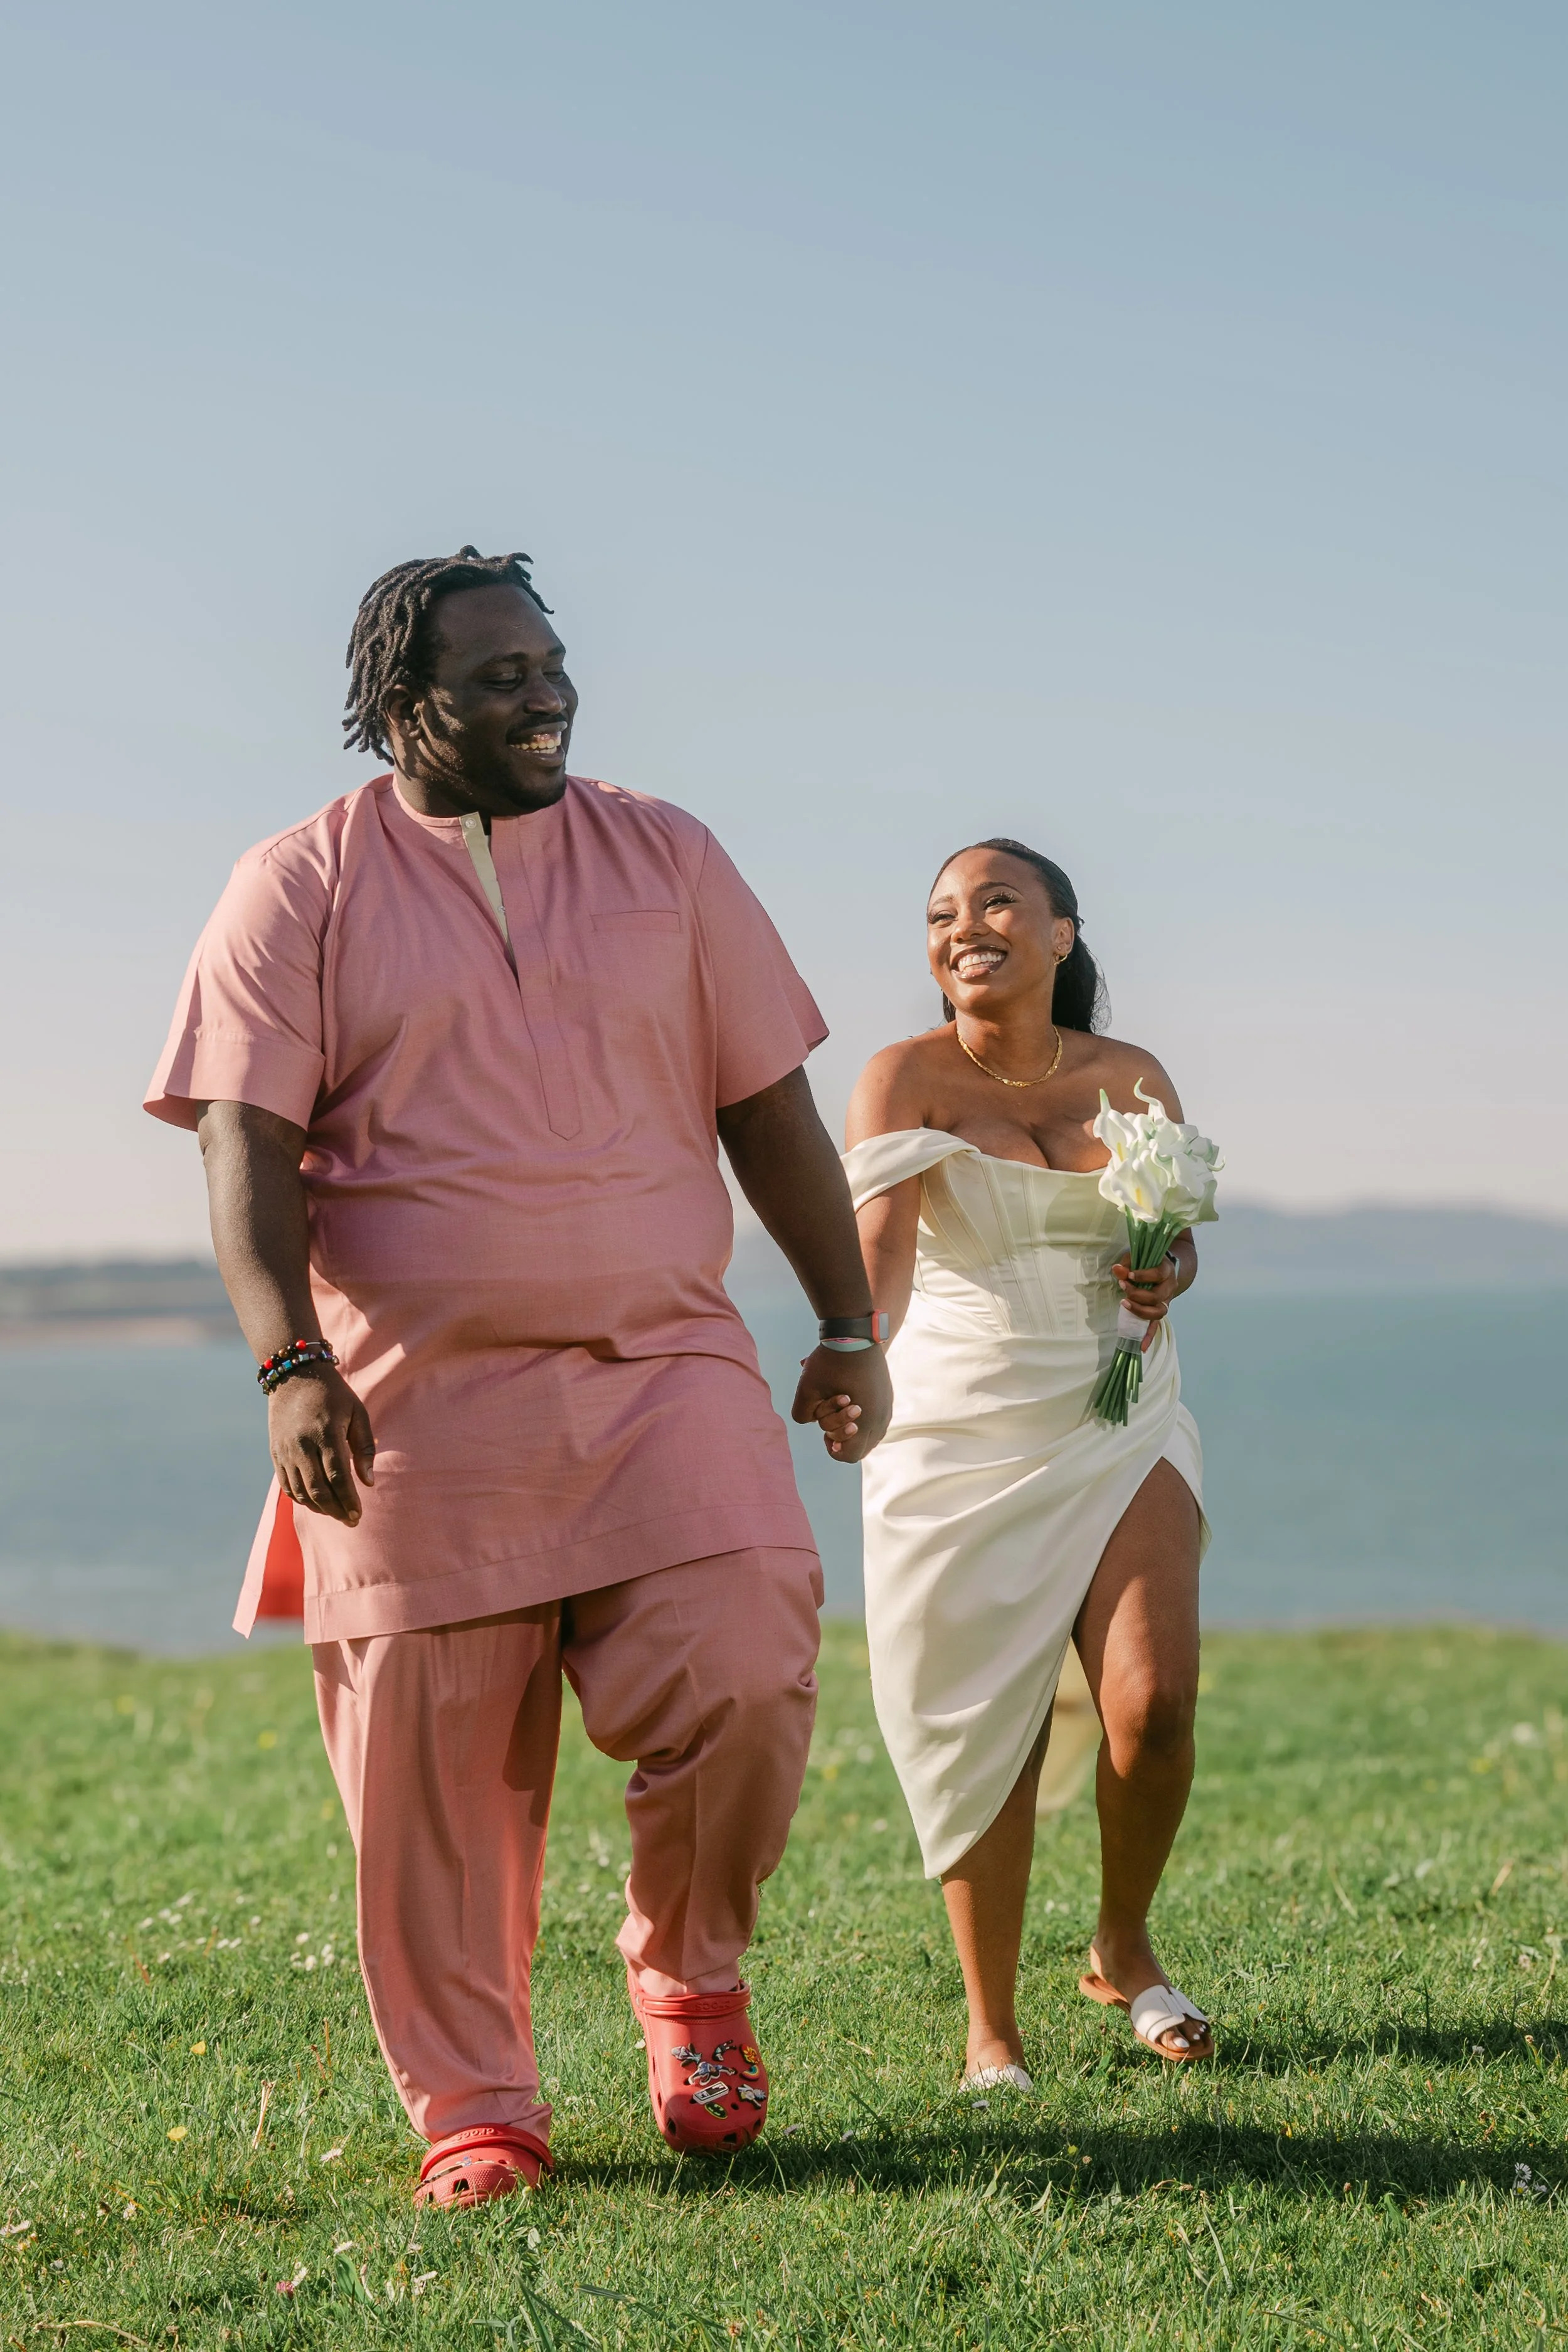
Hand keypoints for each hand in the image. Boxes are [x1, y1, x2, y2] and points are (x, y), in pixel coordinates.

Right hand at [268, 1366, 376, 1524]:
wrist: (295, 1375)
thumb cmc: (334, 1395)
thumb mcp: (358, 1413)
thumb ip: (364, 1449)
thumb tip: (368, 1483)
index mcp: (326, 1433)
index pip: (338, 1476)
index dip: (348, 1499)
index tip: (358, 1514)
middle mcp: (302, 1445)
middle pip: (318, 1489)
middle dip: (336, 1510)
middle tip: (351, 1521)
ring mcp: (285, 1450)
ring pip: (300, 1492)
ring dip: (319, 1508)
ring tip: (337, 1513)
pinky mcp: (275, 1453)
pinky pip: (286, 1485)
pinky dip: (301, 1499)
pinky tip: (316, 1503)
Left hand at [791, 1343, 892, 1462]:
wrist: (853, 1333)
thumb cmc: (829, 1363)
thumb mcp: (806, 1390)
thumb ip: (803, 1415)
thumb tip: (813, 1423)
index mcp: (863, 1422)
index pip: (849, 1456)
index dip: (833, 1450)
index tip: (825, 1434)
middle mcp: (880, 1418)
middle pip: (861, 1448)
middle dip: (842, 1437)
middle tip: (831, 1417)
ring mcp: (886, 1407)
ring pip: (870, 1434)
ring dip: (853, 1427)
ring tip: (840, 1406)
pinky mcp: (887, 1396)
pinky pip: (876, 1418)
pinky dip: (862, 1415)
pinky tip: (849, 1396)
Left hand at [1112, 1253, 1178, 1354]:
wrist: (1162, 1267)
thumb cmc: (1146, 1262)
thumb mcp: (1136, 1258)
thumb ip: (1127, 1264)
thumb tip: (1117, 1270)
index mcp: (1167, 1270)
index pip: (1158, 1275)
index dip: (1143, 1276)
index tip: (1128, 1275)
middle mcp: (1170, 1287)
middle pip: (1157, 1296)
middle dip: (1137, 1294)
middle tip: (1123, 1287)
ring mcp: (1167, 1301)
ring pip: (1158, 1312)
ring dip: (1140, 1311)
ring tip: (1125, 1304)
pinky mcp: (1160, 1311)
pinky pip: (1156, 1326)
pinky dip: (1148, 1336)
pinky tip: (1142, 1347)